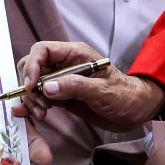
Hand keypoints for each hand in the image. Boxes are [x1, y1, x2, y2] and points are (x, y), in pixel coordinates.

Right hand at [14, 41, 164, 137]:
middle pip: (33, 66)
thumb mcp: (103, 91)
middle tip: (38, 103)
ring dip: (32, 97)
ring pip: (34, 83)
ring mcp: (62, 81)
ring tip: (43, 113)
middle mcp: (65, 65)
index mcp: (75, 54)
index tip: (30, 84)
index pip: (43, 50)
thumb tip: (47, 86)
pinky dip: (35, 105)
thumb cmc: (125, 96)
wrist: (135, 111)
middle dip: (29, 83)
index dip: (33, 64)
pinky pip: (41, 97)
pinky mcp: (62, 96)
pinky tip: (37, 114)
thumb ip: (76, 87)